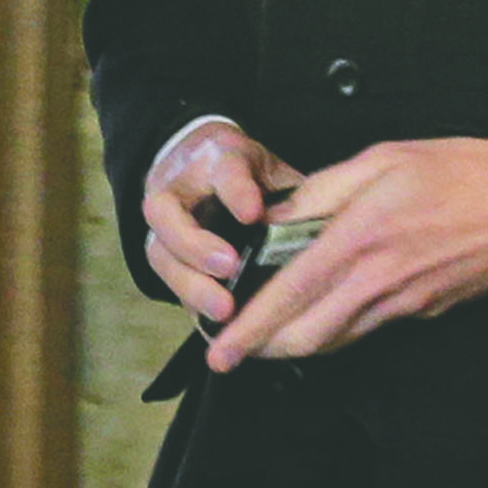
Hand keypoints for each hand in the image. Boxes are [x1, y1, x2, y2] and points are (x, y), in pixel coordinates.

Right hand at [142, 121, 301, 324]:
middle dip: (197, 245)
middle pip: (167, 214)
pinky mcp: (164, 260)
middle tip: (229, 268)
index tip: (252, 214)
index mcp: (216, 158)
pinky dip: (193, 307)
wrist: (202, 168)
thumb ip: (292, 195)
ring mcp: (162, 227)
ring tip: (223, 310)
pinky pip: (169, 285)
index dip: (237, 192)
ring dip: (190, 285)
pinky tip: (218, 329)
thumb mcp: (274, 170)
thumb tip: (328, 230)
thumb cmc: (250, 174)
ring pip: (160, 254)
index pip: (224, 170)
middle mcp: (178, 189)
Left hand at [203, 137, 487, 372]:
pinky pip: (369, 329)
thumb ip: (324, 188)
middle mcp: (379, 282)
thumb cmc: (465, 171)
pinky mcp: (425, 313)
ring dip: (299, 341)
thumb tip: (278, 214)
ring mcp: (405, 305)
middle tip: (238, 343)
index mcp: (361, 238)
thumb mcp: (385, 158)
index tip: (221, 347)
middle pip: (307, 337)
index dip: (250, 327)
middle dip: (264, 348)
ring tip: (274, 327)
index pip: (291, 294)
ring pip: (336, 340)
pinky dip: (339, 327)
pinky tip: (332, 306)